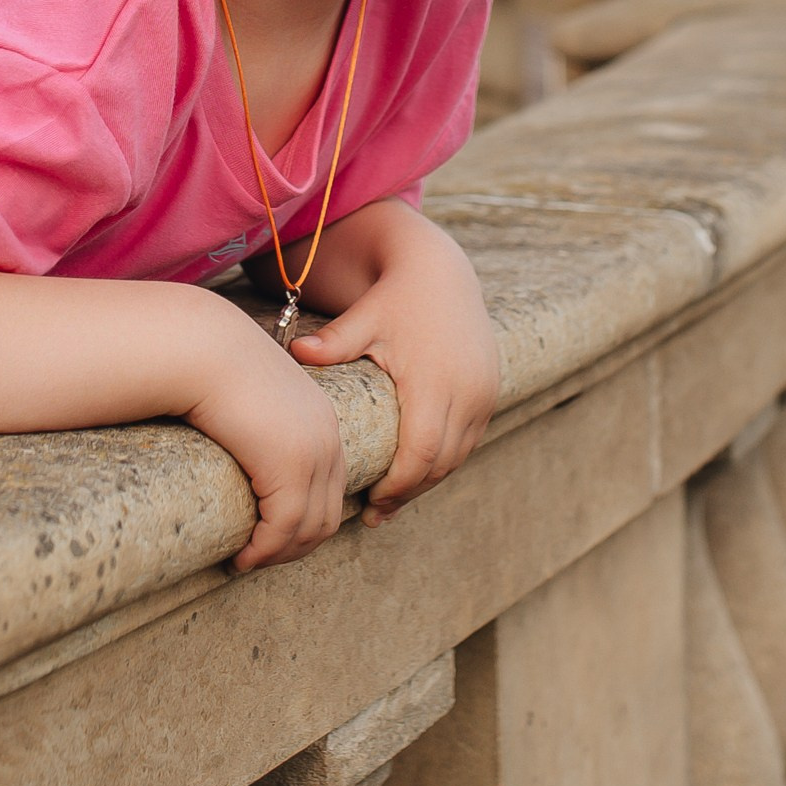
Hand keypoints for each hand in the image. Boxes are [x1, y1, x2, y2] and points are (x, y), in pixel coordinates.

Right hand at [185, 307, 349, 570]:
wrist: (204, 348)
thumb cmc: (213, 368)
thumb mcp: (250, 399)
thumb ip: (258, 425)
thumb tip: (241, 449)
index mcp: (323, 423)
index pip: (331, 490)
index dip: (304, 522)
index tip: (270, 537)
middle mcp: (328, 439)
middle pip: (328, 517)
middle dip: (294, 547)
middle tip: (257, 559)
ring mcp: (313, 454)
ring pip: (310, 528)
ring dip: (278, 554)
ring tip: (246, 562)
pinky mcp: (289, 467)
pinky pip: (284, 527)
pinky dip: (264, 551)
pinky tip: (240, 556)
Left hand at [286, 209, 499, 521]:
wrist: (442, 271)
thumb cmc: (396, 297)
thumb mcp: (364, 319)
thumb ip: (333, 343)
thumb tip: (295, 353)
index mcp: (433, 382)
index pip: (420, 454)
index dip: (397, 486)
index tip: (371, 504)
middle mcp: (466, 392)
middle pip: (441, 464)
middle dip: (409, 492)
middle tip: (377, 515)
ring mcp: (483, 393)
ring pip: (459, 456)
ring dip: (429, 479)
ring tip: (394, 500)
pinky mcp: (490, 390)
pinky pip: (469, 439)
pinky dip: (445, 458)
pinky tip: (418, 470)